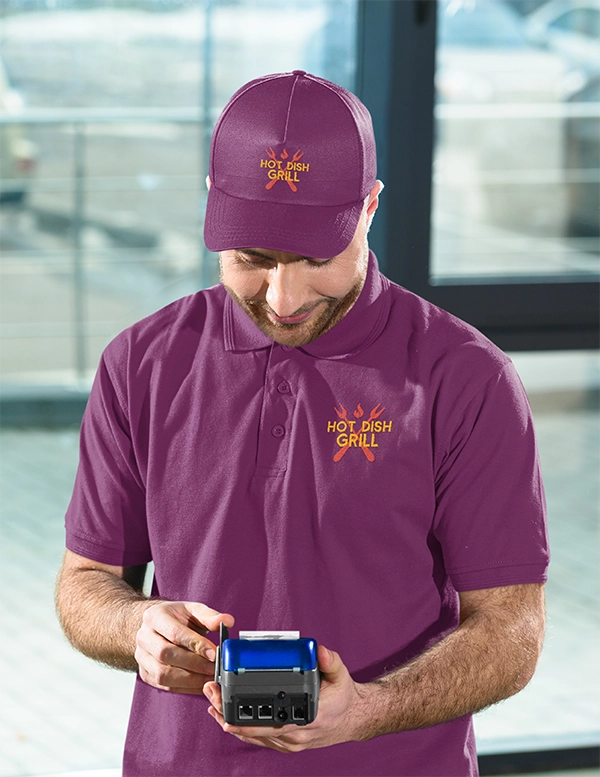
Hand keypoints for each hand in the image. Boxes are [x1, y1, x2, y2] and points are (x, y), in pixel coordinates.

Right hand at [135, 601, 233, 694]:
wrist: (156, 625)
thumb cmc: (176, 617)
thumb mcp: (192, 610)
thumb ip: (210, 616)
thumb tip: (227, 621)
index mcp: (155, 616)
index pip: (175, 633)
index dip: (196, 644)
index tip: (214, 653)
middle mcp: (144, 637)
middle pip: (166, 654)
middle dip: (193, 664)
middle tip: (214, 668)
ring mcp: (141, 657)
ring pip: (162, 674)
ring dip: (189, 679)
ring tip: (210, 679)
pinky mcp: (145, 673)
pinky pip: (164, 685)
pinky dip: (185, 688)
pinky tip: (200, 684)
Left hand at [203, 645, 370, 751]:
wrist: (354, 719)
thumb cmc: (344, 696)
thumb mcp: (340, 674)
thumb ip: (329, 660)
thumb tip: (319, 650)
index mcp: (308, 717)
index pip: (271, 722)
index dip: (246, 719)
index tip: (226, 707)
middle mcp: (297, 734)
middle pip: (255, 729)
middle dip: (228, 714)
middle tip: (211, 695)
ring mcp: (291, 742)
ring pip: (254, 737)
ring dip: (230, 722)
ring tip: (211, 704)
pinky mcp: (287, 743)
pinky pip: (259, 739)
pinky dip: (241, 730)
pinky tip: (226, 718)